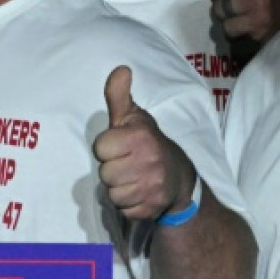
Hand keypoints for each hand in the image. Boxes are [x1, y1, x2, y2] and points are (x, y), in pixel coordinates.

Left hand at [93, 66, 196, 222]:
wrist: (179, 177)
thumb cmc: (147, 143)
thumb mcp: (132, 117)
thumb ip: (119, 96)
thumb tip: (120, 69)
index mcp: (140, 137)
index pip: (100, 148)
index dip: (107, 148)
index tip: (120, 146)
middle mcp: (149, 162)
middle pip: (104, 173)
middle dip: (112, 169)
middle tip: (128, 163)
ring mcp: (152, 187)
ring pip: (112, 193)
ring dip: (119, 187)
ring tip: (133, 178)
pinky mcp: (152, 208)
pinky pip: (122, 209)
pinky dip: (128, 204)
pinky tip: (139, 193)